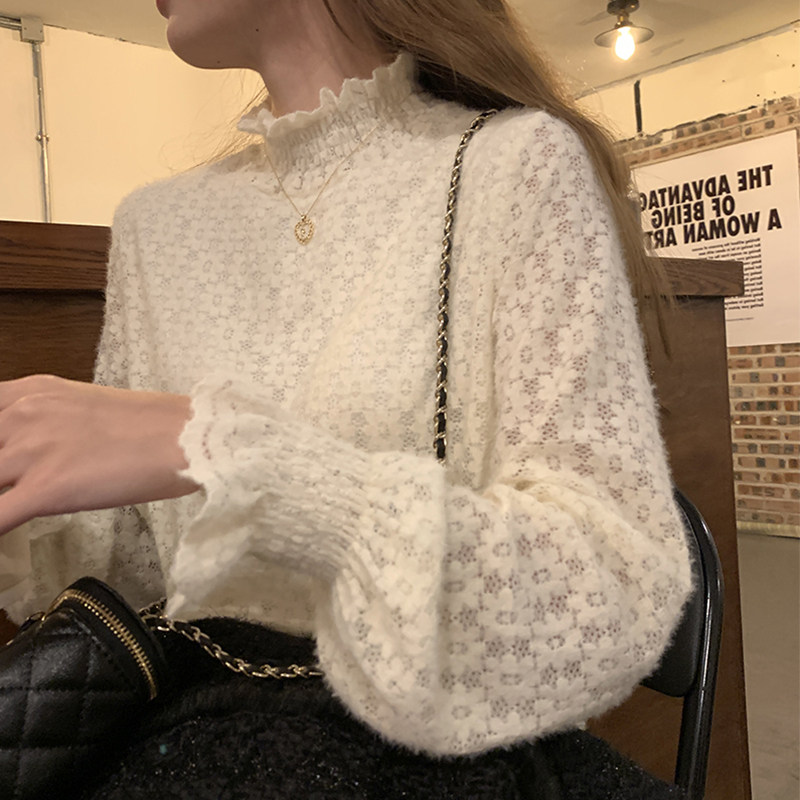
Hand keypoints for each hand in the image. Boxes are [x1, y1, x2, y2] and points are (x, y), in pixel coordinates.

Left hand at [0, 375, 198, 535]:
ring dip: (0, 494)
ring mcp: (30, 451)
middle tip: (13, 484)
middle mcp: (22, 415)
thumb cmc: (151, 425)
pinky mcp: (46, 489)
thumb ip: (44, 422)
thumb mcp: (83, 406)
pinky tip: (9, 542)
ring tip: (23, 505)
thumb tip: (30, 451)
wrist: (187, 437)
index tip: (2, 466)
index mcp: (30, 392)